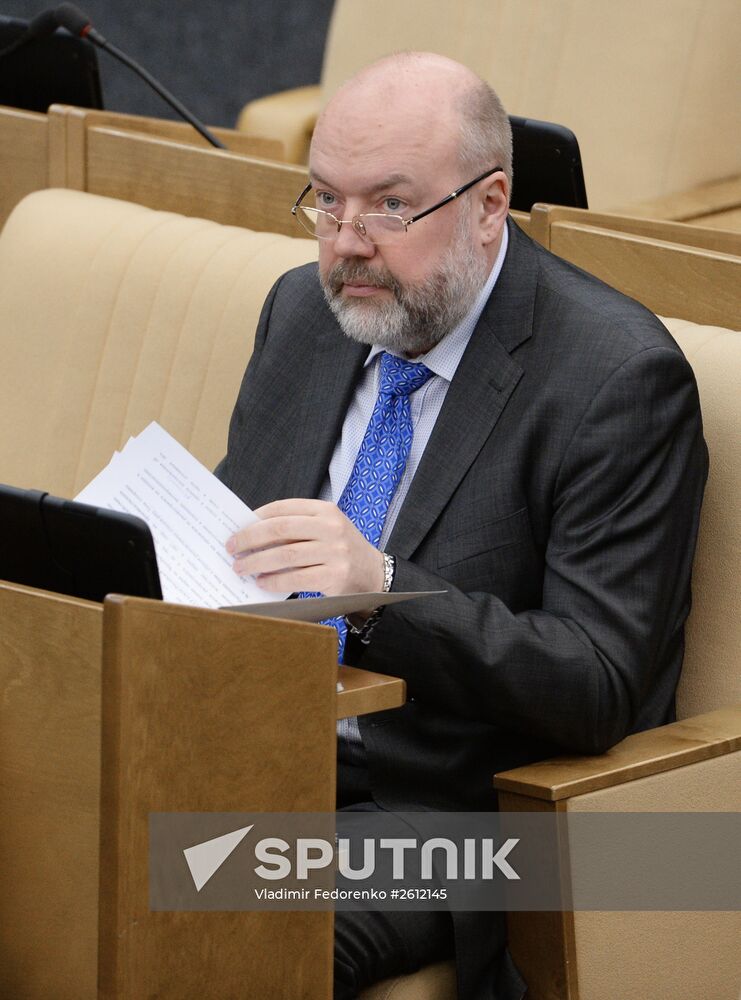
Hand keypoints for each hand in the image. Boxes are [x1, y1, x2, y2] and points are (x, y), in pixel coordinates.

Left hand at [226, 499, 384, 594]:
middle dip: (250, 538)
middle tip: (232, 548)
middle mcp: (331, 528)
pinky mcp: (335, 576)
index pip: (283, 508)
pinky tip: (262, 583)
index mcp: (325, 510)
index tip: (238, 529)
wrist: (372, 573)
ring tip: (241, 568)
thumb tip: (252, 534)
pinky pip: (296, 578)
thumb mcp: (324, 529)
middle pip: (280, 529)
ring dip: (257, 562)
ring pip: (285, 554)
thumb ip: (295, 528)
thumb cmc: (339, 550)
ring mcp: (335, 552)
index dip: (256, 518)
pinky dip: (275, 581)